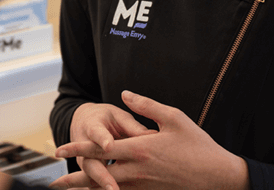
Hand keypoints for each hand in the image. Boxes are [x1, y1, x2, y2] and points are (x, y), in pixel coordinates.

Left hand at [50, 91, 248, 189]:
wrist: (219, 176)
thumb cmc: (198, 145)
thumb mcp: (173, 117)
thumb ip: (145, 106)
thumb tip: (125, 94)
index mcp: (139, 148)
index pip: (101, 148)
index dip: (78, 148)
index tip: (59, 148)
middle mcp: (137, 170)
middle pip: (98, 175)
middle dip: (74, 180)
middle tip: (55, 183)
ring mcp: (144, 185)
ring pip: (109, 189)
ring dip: (89, 189)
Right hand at [65, 100, 155, 189]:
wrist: (84, 124)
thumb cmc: (106, 119)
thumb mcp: (118, 116)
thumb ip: (132, 127)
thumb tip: (154, 135)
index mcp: (92, 126)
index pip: (96, 133)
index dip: (103, 139)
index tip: (109, 146)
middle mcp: (83, 147)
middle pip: (90, 163)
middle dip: (101, 176)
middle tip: (112, 188)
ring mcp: (85, 162)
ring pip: (91, 178)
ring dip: (102, 187)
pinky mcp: (89, 174)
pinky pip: (96, 185)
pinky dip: (104, 189)